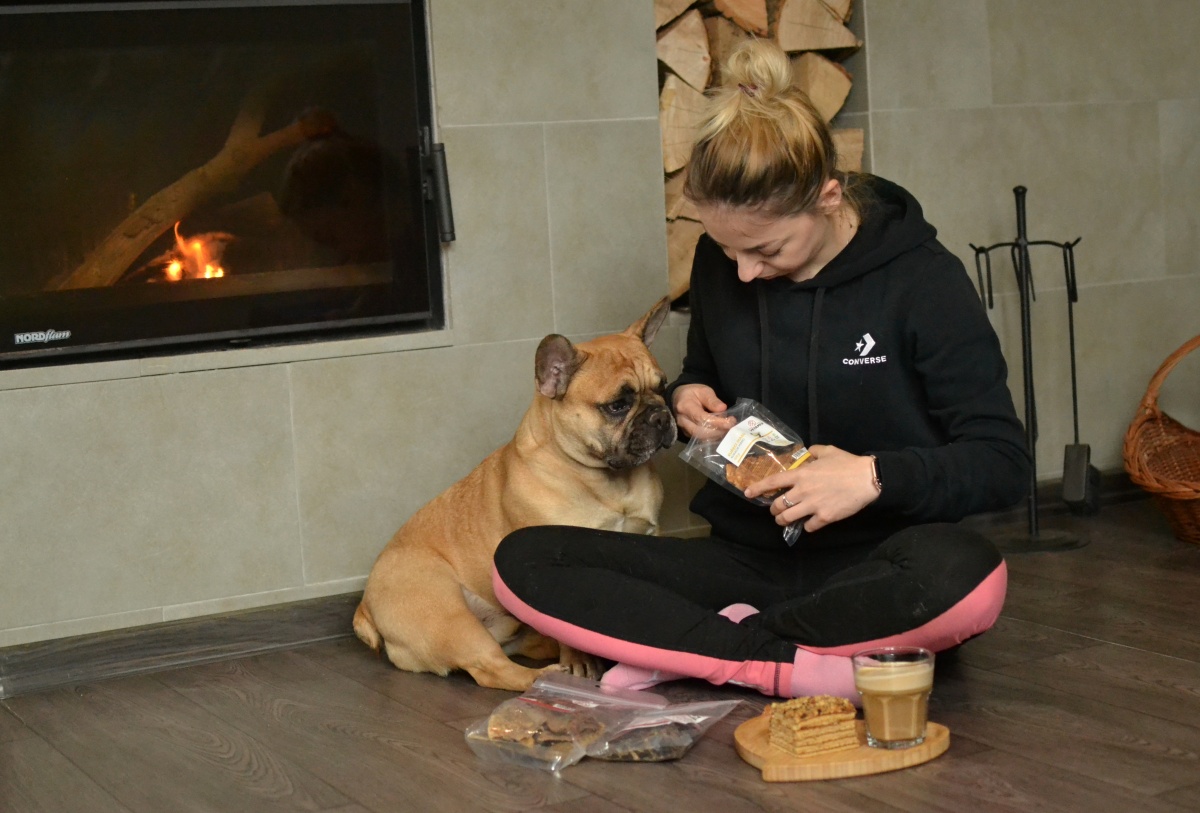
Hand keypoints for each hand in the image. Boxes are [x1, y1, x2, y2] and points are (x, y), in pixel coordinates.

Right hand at [672, 384, 734, 439]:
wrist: (679, 398)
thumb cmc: (693, 393)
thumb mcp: (703, 391)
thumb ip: (712, 400)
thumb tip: (722, 409)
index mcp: (685, 406)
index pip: (702, 418)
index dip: (717, 422)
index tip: (730, 422)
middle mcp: (682, 420)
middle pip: (701, 432)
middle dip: (719, 431)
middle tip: (732, 426)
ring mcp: (684, 429)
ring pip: (701, 438)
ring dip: (717, 435)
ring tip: (728, 429)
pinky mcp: (688, 434)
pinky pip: (701, 439)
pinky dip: (713, 437)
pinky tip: (721, 432)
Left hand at [743, 445, 879, 532]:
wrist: (867, 479)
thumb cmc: (847, 463)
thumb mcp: (828, 450)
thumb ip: (814, 452)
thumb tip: (807, 453)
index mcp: (801, 474)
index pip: (773, 482)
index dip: (758, 488)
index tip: (748, 493)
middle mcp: (803, 491)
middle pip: (778, 505)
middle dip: (773, 509)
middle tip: (776, 509)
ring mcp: (813, 505)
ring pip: (788, 518)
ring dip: (783, 520)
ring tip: (784, 520)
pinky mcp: (825, 517)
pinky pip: (809, 527)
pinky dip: (807, 527)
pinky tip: (810, 524)